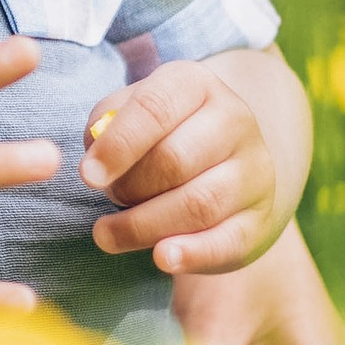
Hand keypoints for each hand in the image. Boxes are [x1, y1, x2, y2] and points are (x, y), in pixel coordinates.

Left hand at [83, 57, 287, 273]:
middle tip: (108, 198)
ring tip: (108, 235)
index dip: (118, 145)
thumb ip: (104, 127)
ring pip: (197, 204)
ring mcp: (253, 172)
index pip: (155, 108)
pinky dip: (192, 254)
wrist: (223, 163)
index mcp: (196, 85)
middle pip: (173, 160)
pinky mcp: (258, 220)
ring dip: (143, 226)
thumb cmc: (159, 135)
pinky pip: (226, 241)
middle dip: (128, 188)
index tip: (87, 176)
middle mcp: (234, 121)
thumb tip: (96, 158)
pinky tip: (162, 259)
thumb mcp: (130, 114)